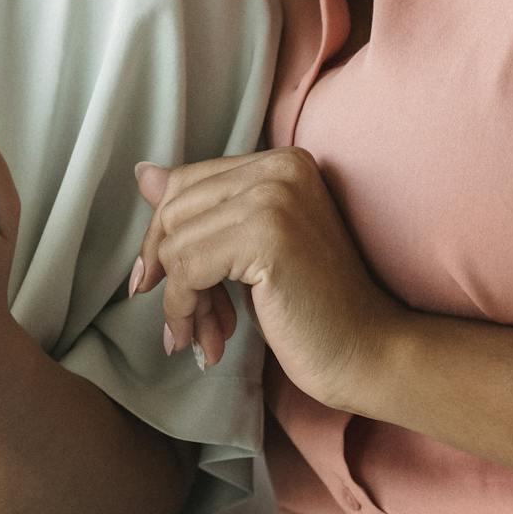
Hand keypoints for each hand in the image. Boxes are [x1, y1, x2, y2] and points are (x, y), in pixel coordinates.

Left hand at [134, 147, 402, 410]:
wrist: (369, 352)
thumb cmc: (312, 307)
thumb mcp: (251, 249)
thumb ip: (206, 210)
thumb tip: (144, 174)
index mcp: (281, 162)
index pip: (187, 183)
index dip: (164, 238)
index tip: (159, 283)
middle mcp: (279, 167)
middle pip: (175, 210)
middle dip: (170, 273)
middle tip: (187, 323)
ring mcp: (274, 198)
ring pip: (175, 243)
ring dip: (182, 303)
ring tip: (203, 337)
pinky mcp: (267, 237)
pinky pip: (188, 270)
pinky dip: (185, 311)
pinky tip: (208, 343)